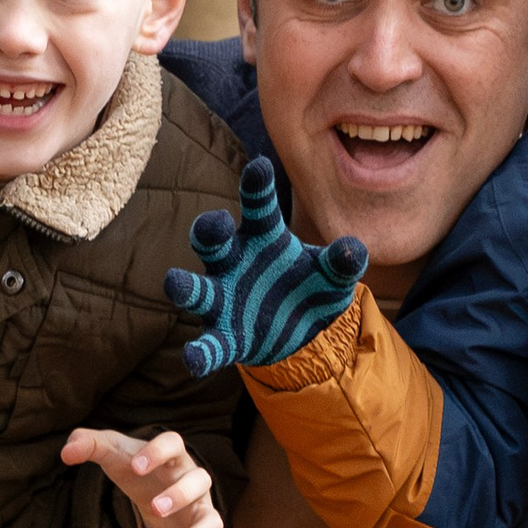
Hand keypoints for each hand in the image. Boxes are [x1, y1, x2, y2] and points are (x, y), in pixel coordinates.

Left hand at [64, 425, 223, 527]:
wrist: (157, 487)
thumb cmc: (136, 467)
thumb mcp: (112, 454)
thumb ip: (88, 444)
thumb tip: (66, 453)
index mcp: (172, 455)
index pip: (174, 443)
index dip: (157, 453)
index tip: (135, 467)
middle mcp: (195, 482)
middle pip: (200, 482)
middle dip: (180, 495)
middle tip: (154, 509)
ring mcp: (202, 512)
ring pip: (212, 523)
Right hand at [165, 158, 367, 378]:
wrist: (300, 333)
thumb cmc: (310, 289)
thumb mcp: (334, 276)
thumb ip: (343, 262)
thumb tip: (353, 251)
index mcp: (263, 237)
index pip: (257, 206)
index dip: (256, 187)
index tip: (259, 168)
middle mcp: (234, 262)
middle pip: (213, 239)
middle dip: (209, 229)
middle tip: (216, 224)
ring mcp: (223, 299)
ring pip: (198, 288)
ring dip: (185, 286)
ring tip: (174, 282)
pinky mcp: (224, 336)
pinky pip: (209, 343)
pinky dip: (200, 351)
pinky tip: (193, 359)